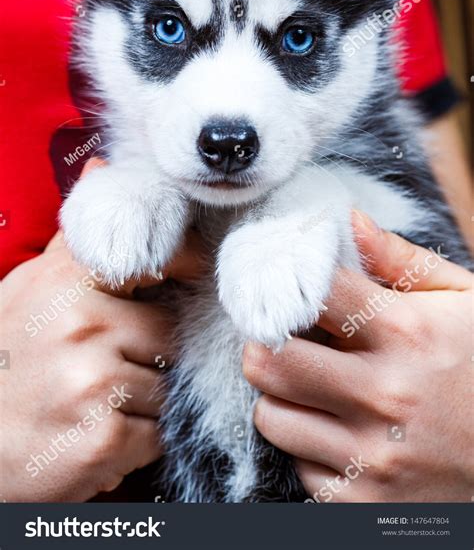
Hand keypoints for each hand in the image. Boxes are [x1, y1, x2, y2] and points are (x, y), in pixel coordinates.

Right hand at [0, 160, 202, 501]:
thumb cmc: (7, 359)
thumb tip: (101, 166)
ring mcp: (93, 381)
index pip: (153, 261)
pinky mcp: (103, 437)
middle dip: (151, 356)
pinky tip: (98, 433)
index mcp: (65, 282)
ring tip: (98, 402)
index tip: (186, 279)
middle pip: (168, 334)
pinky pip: (158, 432)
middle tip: (109, 368)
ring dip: (145, 400)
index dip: (180, 269)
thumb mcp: (31, 287)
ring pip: (168, 385)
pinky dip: (138, 440)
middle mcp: (81, 324)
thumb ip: (76, 238)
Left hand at [243, 211, 472, 501]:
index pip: (312, 293)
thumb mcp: (466, 302)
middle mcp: (385, 394)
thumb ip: (403, 262)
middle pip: (270, 359)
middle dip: (264, 344)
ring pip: (270, 415)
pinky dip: (311, 446)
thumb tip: (349, 221)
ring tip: (310, 387)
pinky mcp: (365, 503)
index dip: (289, 283)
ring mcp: (374, 455)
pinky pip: (299, 465)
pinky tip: (341, 432)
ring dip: (280, 397)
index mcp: (408, 333)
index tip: (284, 287)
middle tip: (278, 340)